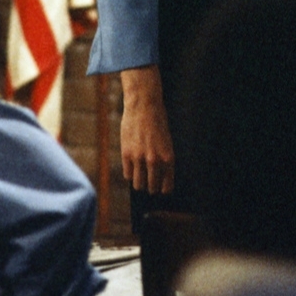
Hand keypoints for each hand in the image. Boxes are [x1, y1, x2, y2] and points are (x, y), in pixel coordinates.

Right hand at [120, 65, 174, 193]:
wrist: (144, 106)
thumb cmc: (158, 121)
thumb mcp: (166, 141)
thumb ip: (163, 158)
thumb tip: (159, 176)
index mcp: (168, 157)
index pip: (167, 186)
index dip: (164, 189)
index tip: (161, 189)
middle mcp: (155, 160)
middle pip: (152, 187)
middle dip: (151, 188)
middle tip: (150, 185)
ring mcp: (139, 158)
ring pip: (138, 184)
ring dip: (140, 183)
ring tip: (140, 179)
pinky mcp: (126, 154)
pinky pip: (127, 174)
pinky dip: (130, 174)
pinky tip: (132, 168)